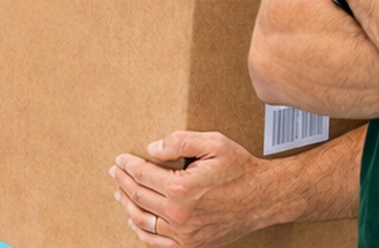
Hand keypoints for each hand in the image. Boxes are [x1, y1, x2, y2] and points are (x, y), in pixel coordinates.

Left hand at [110, 131, 272, 246]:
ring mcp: (186, 235)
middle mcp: (180, 215)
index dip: (128, 165)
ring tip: (120, 193)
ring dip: (127, 206)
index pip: (142, 175)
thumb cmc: (239, 168)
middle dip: (123, 182)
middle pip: (138, 198)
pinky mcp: (193, 246)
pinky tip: (136, 222)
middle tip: (115, 171)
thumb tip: (152, 149)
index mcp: (182, 188)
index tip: (120, 159)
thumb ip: (178, 141)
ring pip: (144, 222)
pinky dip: (142, 233)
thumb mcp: (212, 143)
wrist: (263, 198)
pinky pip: (158, 244)